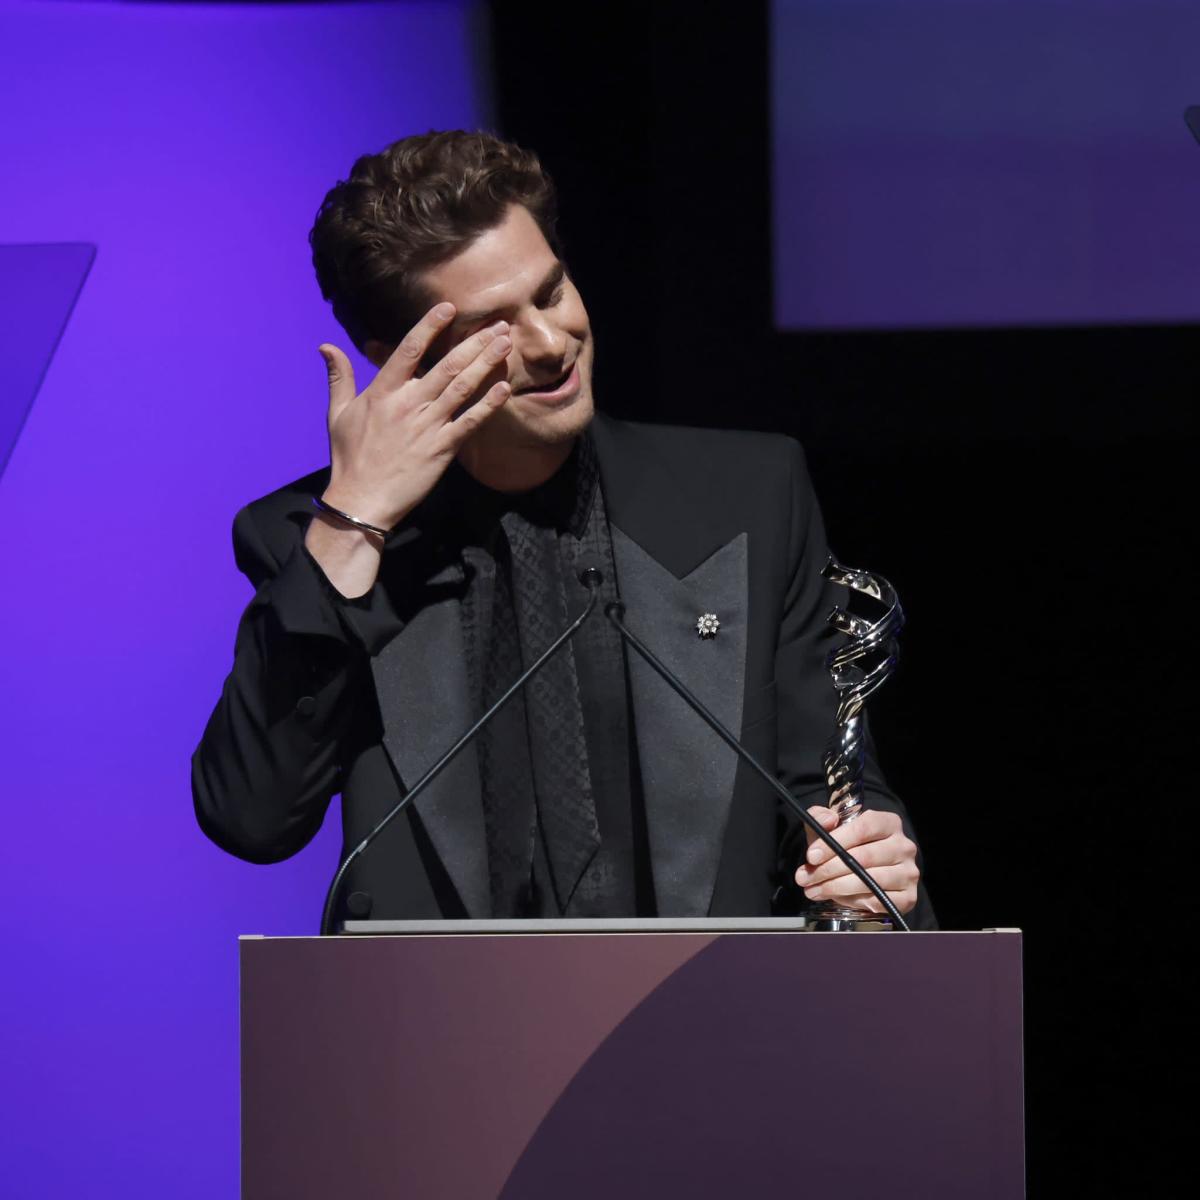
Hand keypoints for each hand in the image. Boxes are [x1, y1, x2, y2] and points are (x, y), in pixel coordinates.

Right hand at [317, 302, 512, 530]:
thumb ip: (339, 377)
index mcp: (382, 392)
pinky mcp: (442, 449)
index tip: (449, 308)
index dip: (430, 326)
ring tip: (506, 344)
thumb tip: (326, 346)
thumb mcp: (337, 414)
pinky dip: (489, 404)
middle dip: (475, 342)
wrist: (362, 500)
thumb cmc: (349, 458)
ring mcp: (428, 426)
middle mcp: (408, 404)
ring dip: (487, 363)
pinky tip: (505, 387)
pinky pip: (470, 422)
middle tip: (498, 325)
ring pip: (463, 387)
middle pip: (447, 364)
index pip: (409, 349)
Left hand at [794, 805, 919, 914]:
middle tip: (805, 878)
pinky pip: (879, 902)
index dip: (834, 842)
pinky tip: (838, 898)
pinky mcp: (909, 897)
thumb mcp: (829, 828)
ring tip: (814, 890)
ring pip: (870, 881)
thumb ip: (820, 817)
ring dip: (836, 888)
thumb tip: (827, 820)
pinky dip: (854, 901)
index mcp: (888, 823)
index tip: (811, 856)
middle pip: (864, 857)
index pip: (862, 829)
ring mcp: (909, 872)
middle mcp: (904, 846)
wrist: (865, 872)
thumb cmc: (846, 846)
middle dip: (828, 869)